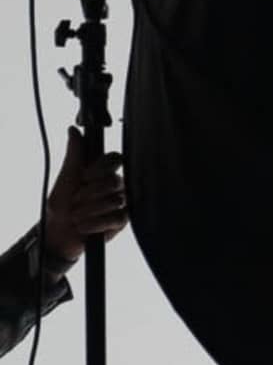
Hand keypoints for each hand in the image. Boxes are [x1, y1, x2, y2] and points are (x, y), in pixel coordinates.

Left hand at [37, 145, 123, 264]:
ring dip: (90, 210)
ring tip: (77, 216)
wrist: (58, 234)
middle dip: (90, 193)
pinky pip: (117, 217)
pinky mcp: (122, 221)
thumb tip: (73, 130)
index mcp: (101, 171)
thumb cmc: (61, 205)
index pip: (114, 159)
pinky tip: (85, 226)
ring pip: (115, 200)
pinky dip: (97, 223)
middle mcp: (113, 185)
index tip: (85, 176)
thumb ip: (74, 155)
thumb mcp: (65, 178)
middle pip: (114, 180)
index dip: (101, 168)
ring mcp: (120, 203)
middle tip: (76, 200)